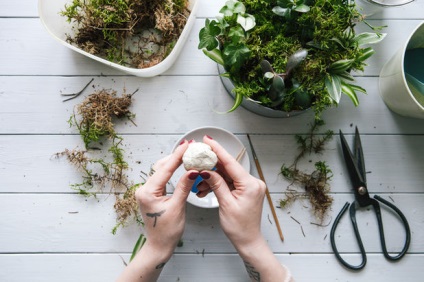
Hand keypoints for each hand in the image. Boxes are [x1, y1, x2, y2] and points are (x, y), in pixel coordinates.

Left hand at [136, 139, 198, 253]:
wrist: (159, 245)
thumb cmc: (166, 231)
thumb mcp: (178, 207)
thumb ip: (184, 187)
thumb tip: (192, 171)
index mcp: (148, 192)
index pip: (165, 169)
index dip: (177, 156)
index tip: (187, 145)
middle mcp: (144, 189)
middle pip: (161, 167)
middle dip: (176, 156)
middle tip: (190, 147)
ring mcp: (146, 191)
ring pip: (161, 171)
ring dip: (174, 162)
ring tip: (186, 153)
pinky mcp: (151, 193)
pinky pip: (161, 178)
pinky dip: (171, 171)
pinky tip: (179, 165)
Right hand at [198, 136, 291, 280]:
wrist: (248, 241)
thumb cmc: (239, 227)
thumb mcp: (225, 204)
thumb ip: (216, 184)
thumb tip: (206, 171)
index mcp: (250, 184)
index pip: (230, 163)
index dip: (218, 150)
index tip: (208, 140)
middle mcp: (252, 182)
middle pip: (228, 168)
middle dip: (210, 167)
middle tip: (196, 162)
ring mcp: (249, 186)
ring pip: (226, 175)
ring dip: (211, 178)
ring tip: (198, 185)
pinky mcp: (245, 190)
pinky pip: (228, 182)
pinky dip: (217, 184)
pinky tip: (204, 189)